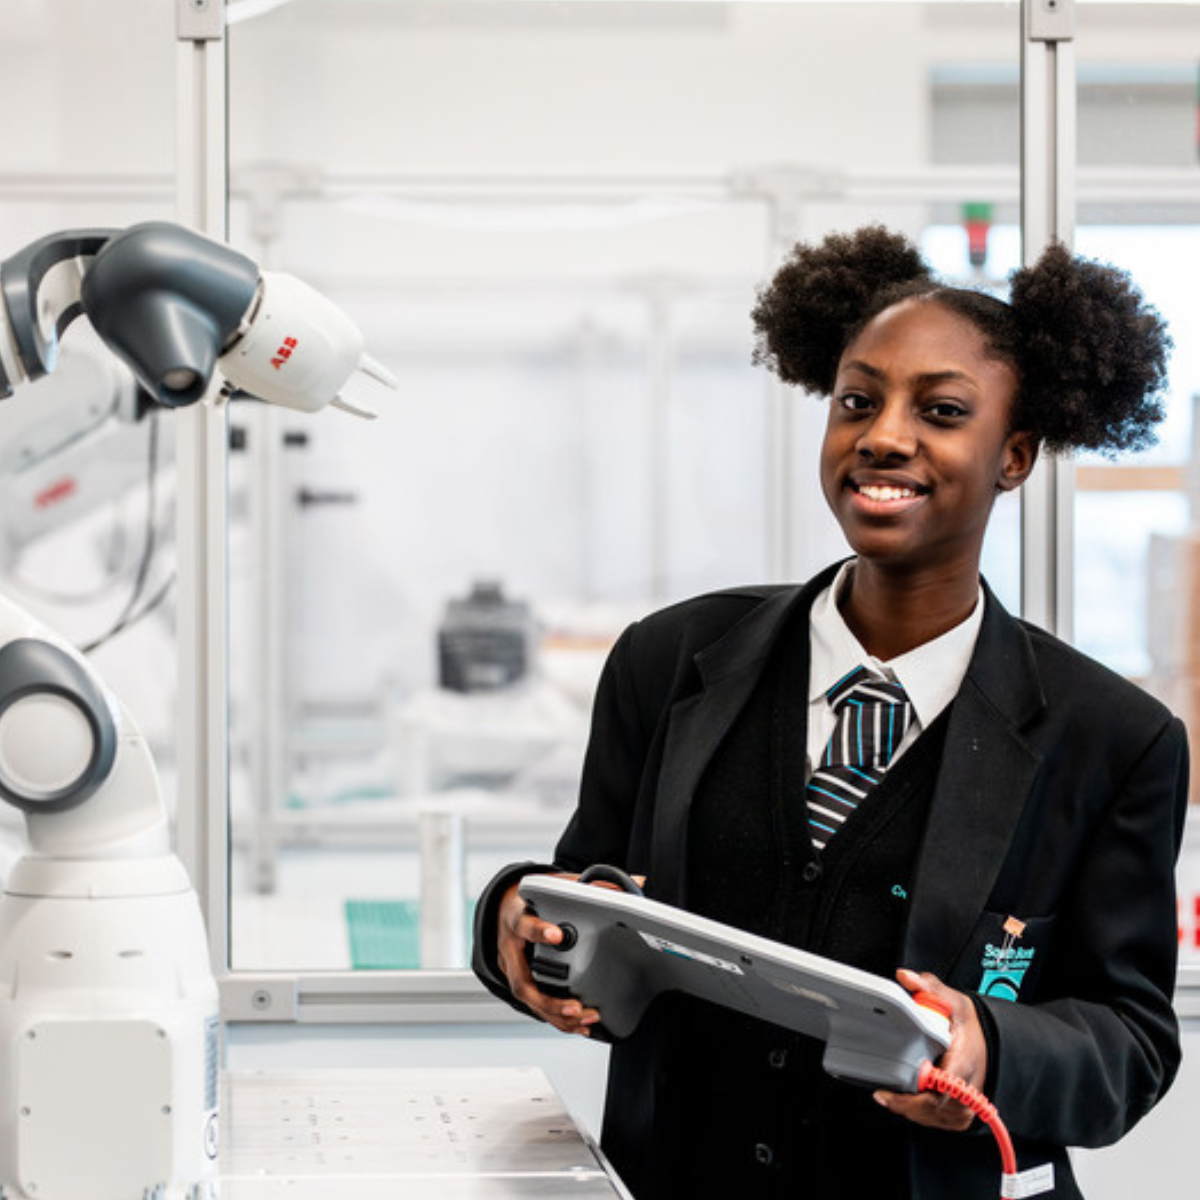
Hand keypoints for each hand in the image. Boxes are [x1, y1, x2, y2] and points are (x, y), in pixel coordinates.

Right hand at [495, 871, 644, 1035]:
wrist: (506, 909)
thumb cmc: (534, 898)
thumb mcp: (558, 884)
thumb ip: (592, 884)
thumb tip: (637, 883)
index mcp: (518, 916)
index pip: (524, 923)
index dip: (539, 931)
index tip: (558, 934)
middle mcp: (510, 946)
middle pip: (521, 979)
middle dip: (548, 997)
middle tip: (576, 1005)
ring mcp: (513, 967)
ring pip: (528, 999)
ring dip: (555, 1013)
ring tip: (584, 1019)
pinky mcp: (520, 981)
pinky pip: (534, 1006)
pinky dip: (555, 1018)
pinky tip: (578, 1025)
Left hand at [873, 968, 987, 1131]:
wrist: (985, 1041)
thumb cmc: (968, 1025)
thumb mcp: (952, 1000)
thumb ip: (928, 987)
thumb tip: (906, 977)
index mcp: (965, 1059)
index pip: (946, 1083)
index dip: (922, 1090)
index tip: (898, 1089)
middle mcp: (968, 1086)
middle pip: (936, 1106)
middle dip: (907, 1104)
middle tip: (884, 1095)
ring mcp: (967, 1103)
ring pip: (935, 1118)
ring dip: (911, 1111)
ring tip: (890, 1098)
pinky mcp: (962, 1113)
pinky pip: (939, 1121)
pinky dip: (920, 1115)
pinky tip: (906, 1104)